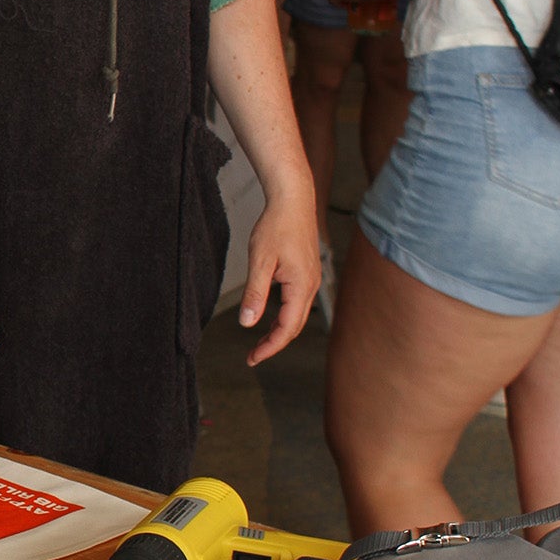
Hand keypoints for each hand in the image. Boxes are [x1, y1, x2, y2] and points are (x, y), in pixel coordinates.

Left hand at [236, 182, 318, 365]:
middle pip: (295, 326)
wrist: (293, 200)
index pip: (287, 329)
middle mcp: (311, 287)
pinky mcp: (307, 272)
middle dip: (274, 343)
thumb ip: (255, 293)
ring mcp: (311, 280)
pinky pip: (298, 302)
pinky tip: (271, 315)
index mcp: (301, 287)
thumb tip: (248, 323)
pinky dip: (285, 315)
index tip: (253, 359)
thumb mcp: (260, 261)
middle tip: (253, 356)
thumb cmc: (276, 226)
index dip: (270, 347)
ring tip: (260, 341)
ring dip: (280, 330)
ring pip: (297, 315)